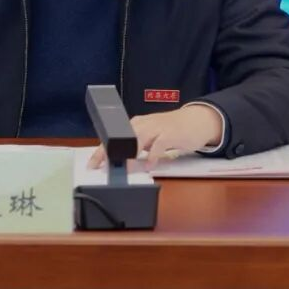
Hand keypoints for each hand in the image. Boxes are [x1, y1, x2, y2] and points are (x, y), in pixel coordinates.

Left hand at [87, 105, 222, 170]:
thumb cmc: (172, 130)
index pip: (114, 137)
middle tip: (102, 167)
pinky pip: (158, 144)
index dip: (102, 151)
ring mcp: (157, 128)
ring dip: (129, 154)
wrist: (196, 120)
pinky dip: (152, 155)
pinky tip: (150, 165)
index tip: (92, 164)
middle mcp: (144, 124)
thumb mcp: (151, 137)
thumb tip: (122, 162)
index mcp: (136, 125)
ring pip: (137, 139)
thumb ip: (138, 147)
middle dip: (110, 152)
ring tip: (123, 168)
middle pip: (121, 138)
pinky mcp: (170, 134)